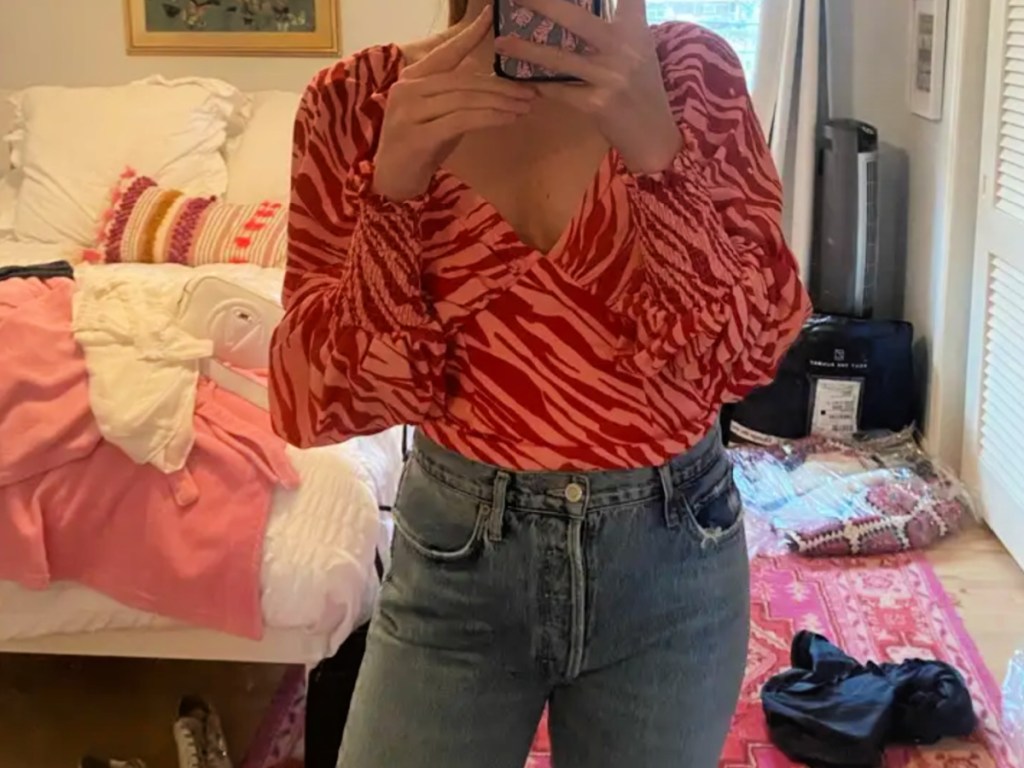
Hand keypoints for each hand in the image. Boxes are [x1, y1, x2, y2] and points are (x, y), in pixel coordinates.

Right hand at [374, 5, 536, 201]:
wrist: (391, 182)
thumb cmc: (419, 149)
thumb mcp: (439, 116)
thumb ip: (457, 97)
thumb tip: (495, 85)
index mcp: (412, 78)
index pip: (446, 52)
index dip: (470, 34)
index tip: (492, 15)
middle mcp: (407, 89)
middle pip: (463, 80)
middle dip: (500, 86)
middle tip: (529, 91)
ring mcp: (409, 112)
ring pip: (464, 98)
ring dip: (500, 102)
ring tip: (525, 106)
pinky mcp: (417, 136)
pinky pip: (460, 120)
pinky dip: (488, 118)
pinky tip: (507, 119)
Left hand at [494, 0, 680, 173]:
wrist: (654, 133)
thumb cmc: (643, 87)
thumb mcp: (639, 48)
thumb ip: (619, 23)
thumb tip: (592, 3)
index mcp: (635, 29)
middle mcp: (624, 48)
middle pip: (577, 19)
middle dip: (543, 4)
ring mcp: (610, 77)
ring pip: (559, 59)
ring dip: (526, 51)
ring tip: (501, 42)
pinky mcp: (598, 104)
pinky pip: (560, 91)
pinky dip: (540, 86)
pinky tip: (524, 81)